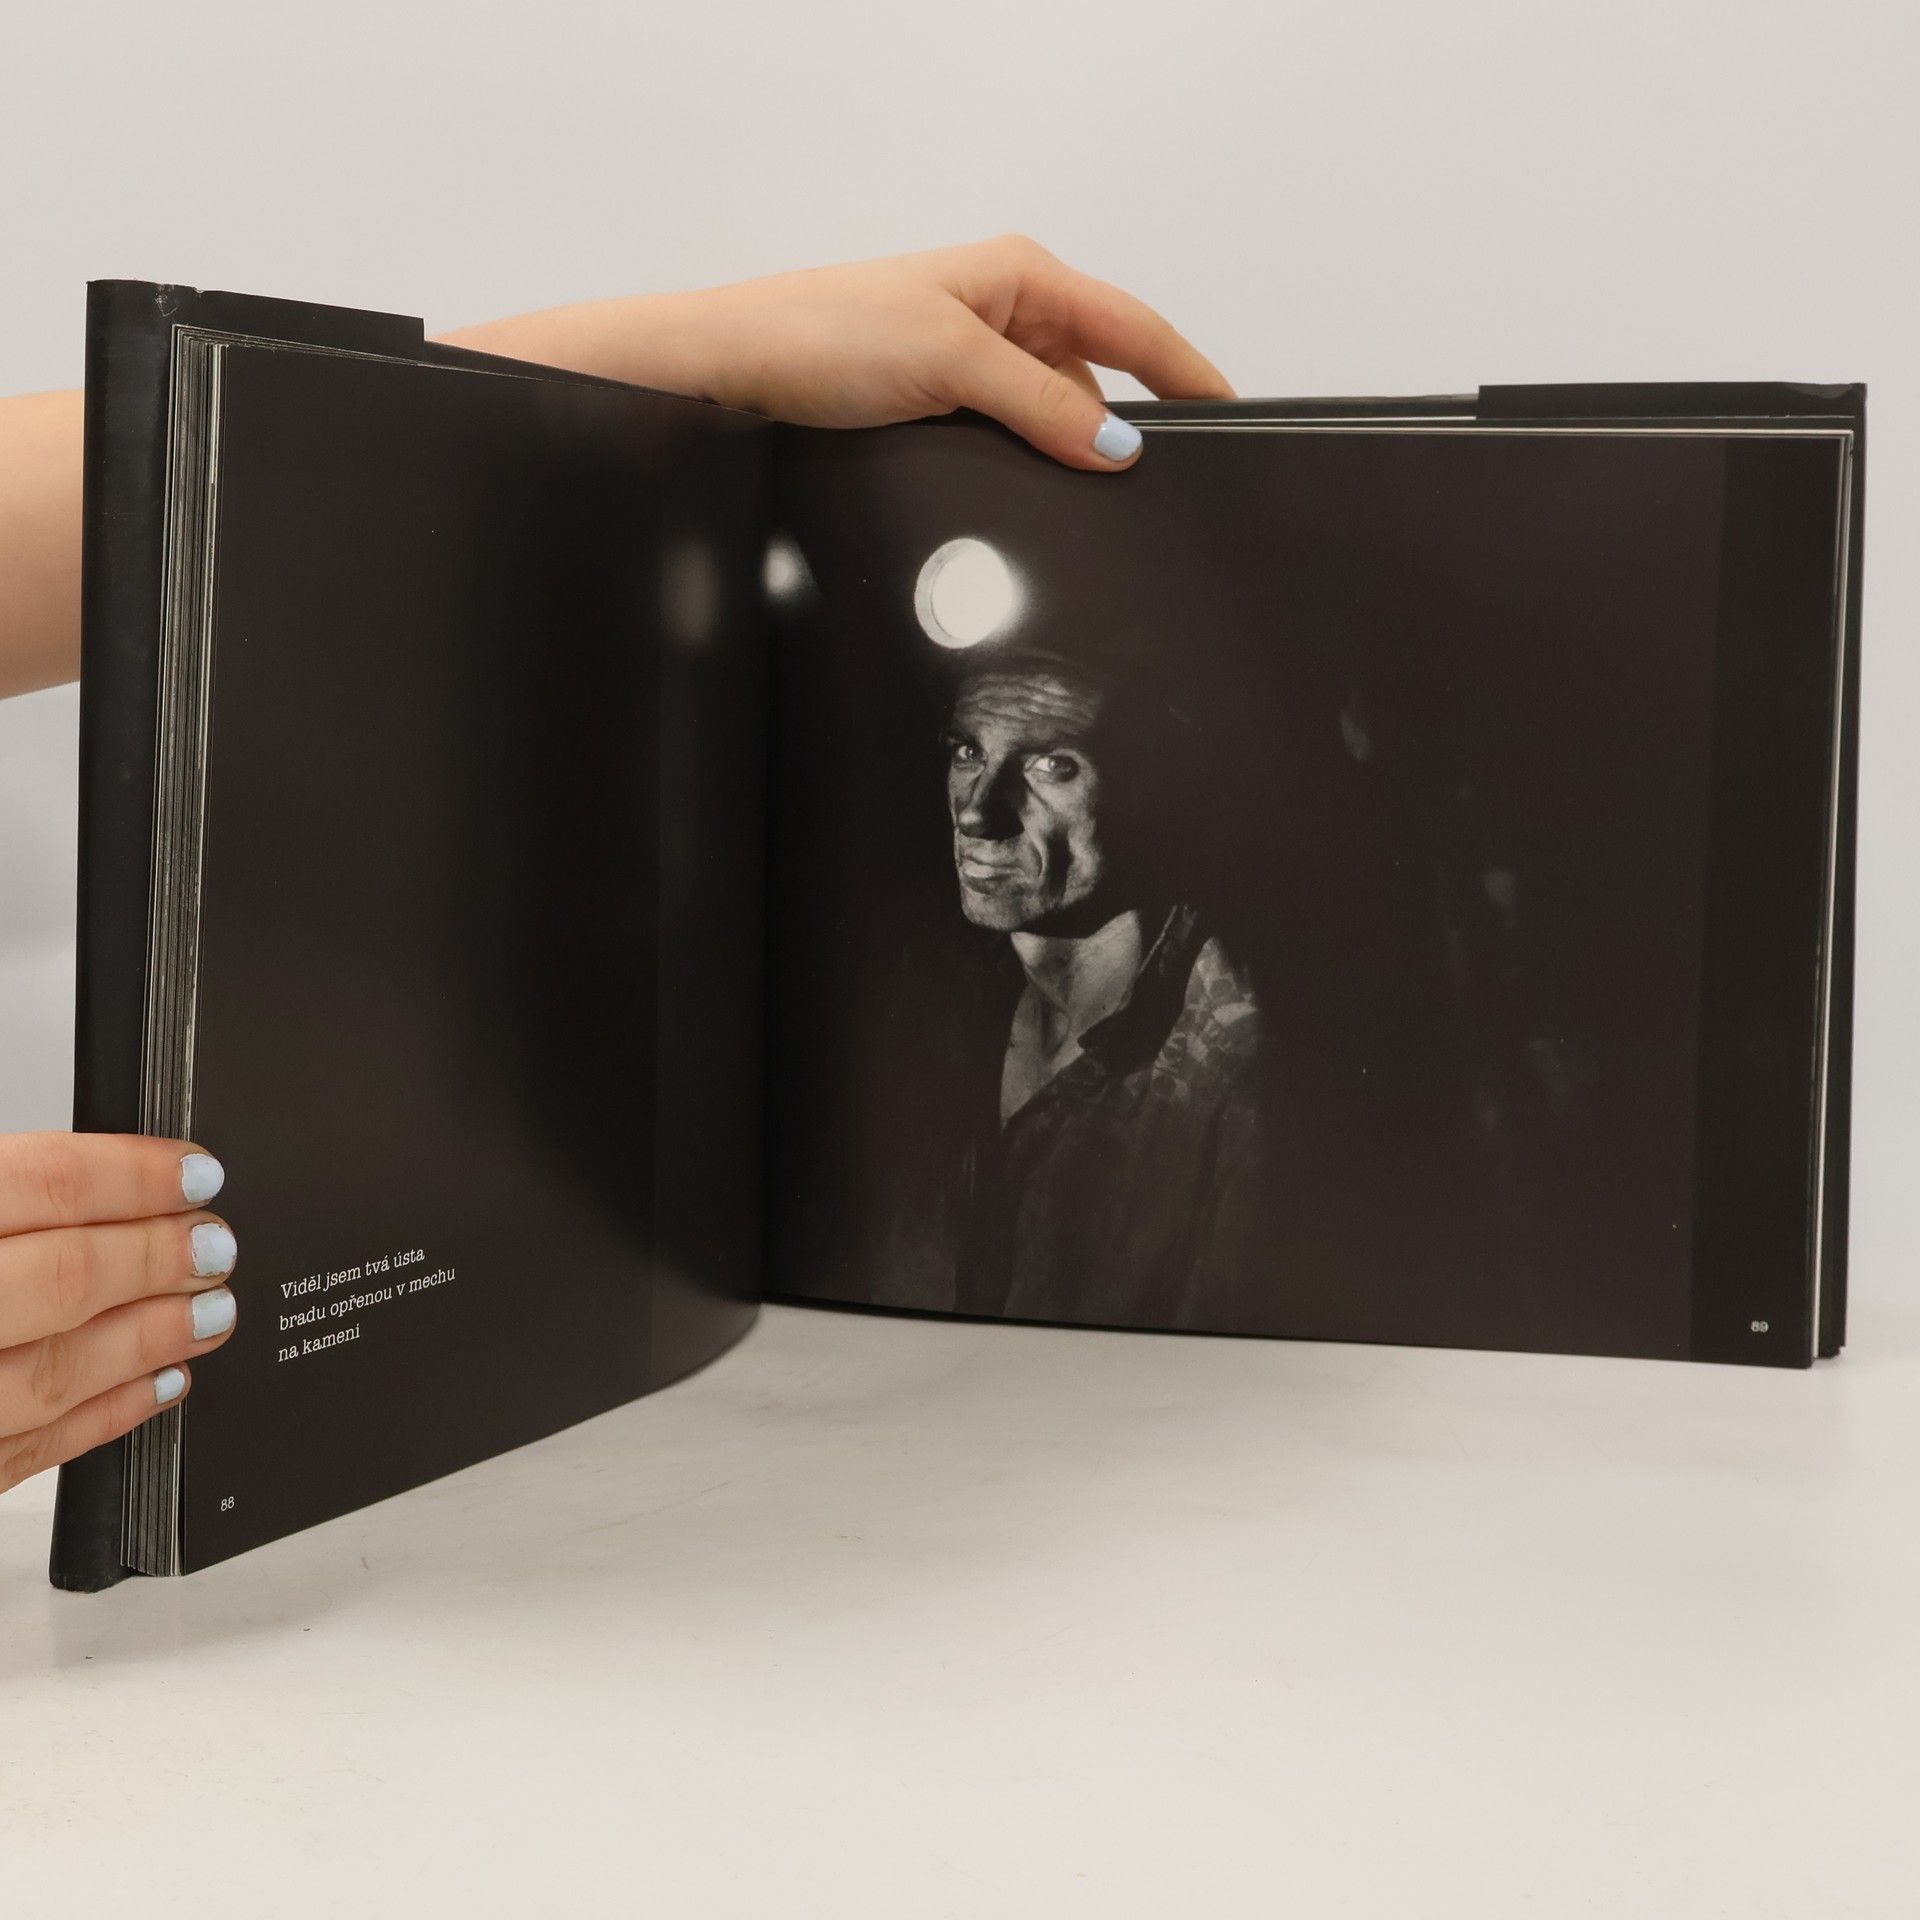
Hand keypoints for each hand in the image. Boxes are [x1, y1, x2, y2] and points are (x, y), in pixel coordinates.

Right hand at [0, 1133, 237, 1495]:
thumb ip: (8, 1194)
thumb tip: (112, 1180)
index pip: (46, 1185)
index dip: (136, 1175)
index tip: (198, 1175)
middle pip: (64, 1279)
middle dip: (159, 1259)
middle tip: (218, 1247)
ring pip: (57, 1373)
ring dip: (151, 1338)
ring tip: (213, 1312)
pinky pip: (35, 1449)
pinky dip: (110, 1414)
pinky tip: (164, 1381)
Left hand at [441, 235, 1235, 472]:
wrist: (726, 369)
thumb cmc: (820, 334)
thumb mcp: (952, 362)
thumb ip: (1043, 405)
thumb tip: (1118, 447)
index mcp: (1018, 275)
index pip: (1133, 326)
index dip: (1188, 373)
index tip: (1232, 419)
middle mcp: (999, 312)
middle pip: (1100, 372)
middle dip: (1133, 424)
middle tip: (1170, 486)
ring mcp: (968, 360)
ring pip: (1053, 412)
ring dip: (1072, 451)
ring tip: (1097, 502)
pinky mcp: (937, 403)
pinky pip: (1011, 436)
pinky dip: (1029, 464)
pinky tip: (1034, 498)